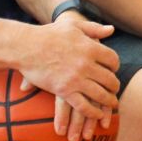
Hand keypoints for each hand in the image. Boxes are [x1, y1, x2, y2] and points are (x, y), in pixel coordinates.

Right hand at [20, 17, 119, 139]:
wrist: (26, 46)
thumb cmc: (49, 34)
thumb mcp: (74, 26)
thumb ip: (94, 28)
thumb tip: (111, 30)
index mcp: (90, 48)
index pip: (113, 60)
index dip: (115, 66)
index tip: (113, 69)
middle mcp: (86, 64)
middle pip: (110, 79)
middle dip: (114, 86)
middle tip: (115, 89)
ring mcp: (76, 79)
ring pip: (100, 95)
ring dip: (108, 101)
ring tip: (111, 103)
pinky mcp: (64, 91)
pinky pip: (83, 106)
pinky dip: (93, 112)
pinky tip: (97, 114)